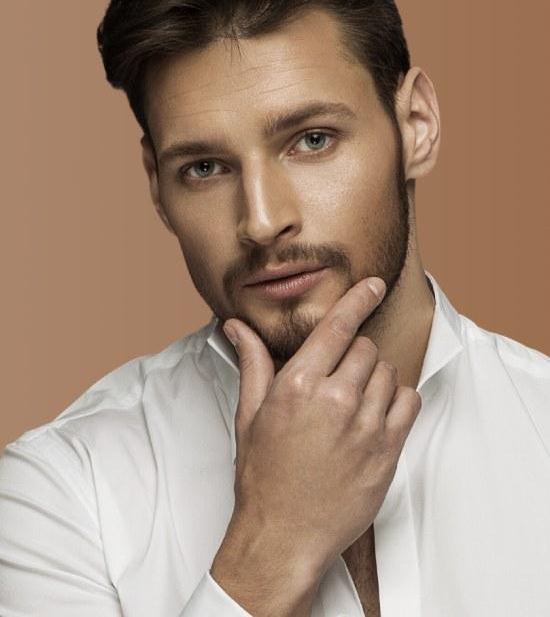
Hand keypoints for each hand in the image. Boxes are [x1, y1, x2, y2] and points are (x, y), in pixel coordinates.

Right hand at [216, 276, 420, 589]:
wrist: (283, 535)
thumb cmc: (263, 476)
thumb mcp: (250, 415)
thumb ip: (253, 364)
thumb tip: (236, 328)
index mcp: (298, 385)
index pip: (338, 326)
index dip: (359, 299)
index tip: (374, 285)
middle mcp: (335, 400)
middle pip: (365, 347)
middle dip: (354, 352)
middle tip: (339, 375)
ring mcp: (366, 427)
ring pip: (388, 372)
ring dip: (374, 376)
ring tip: (353, 399)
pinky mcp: (387, 452)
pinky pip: (408, 402)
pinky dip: (398, 399)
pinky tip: (376, 413)